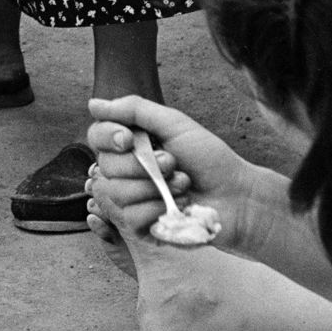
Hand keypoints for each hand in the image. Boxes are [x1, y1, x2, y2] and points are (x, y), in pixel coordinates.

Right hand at [86, 96, 267, 252]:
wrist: (238, 198)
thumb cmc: (211, 159)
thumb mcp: (174, 124)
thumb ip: (134, 109)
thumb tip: (93, 104)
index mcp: (133, 144)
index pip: (97, 136)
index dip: (106, 137)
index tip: (128, 139)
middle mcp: (128, 170)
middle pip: (104, 165)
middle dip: (141, 164)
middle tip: (172, 162)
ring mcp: (134, 199)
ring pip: (114, 192)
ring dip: (153, 187)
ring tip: (181, 184)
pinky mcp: (143, 226)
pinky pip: (129, 217)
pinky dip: (155, 208)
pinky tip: (177, 205)